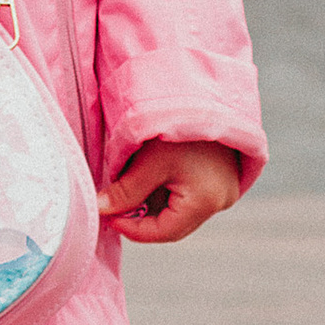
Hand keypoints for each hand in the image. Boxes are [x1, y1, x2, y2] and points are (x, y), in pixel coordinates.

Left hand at [100, 137, 245, 244]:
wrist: (207, 93)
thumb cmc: (178, 124)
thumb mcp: (148, 160)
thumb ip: (124, 191)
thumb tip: (99, 210)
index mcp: (206, 201)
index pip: (164, 232)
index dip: (133, 229)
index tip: (108, 217)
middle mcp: (221, 201)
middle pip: (174, 226)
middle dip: (142, 219)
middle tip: (115, 207)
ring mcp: (224, 191)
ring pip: (181, 212)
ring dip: (153, 206)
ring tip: (129, 189)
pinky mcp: (221, 180)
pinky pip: (189, 198)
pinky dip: (166, 194)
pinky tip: (148, 178)